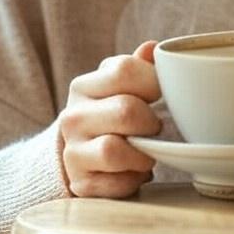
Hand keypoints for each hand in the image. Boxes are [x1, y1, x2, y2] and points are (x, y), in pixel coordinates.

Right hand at [58, 41, 161, 197]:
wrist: (79, 153)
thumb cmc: (109, 113)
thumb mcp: (118, 86)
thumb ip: (137, 66)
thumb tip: (154, 48)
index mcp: (83, 86)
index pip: (124, 70)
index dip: (153, 81)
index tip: (161, 93)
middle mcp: (72, 118)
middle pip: (126, 110)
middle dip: (151, 122)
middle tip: (155, 128)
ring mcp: (73, 153)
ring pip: (115, 150)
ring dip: (142, 155)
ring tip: (146, 153)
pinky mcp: (81, 185)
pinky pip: (118, 185)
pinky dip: (134, 181)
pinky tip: (134, 173)